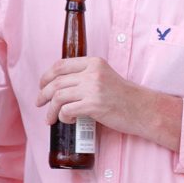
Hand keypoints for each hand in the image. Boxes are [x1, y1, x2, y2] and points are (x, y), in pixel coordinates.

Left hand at [36, 57, 182, 150]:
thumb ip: (86, 76)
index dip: (46, 76)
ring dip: (50, 109)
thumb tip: (60, 85)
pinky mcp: (94, 105)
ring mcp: (93, 88)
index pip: (60, 65)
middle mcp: (93, 73)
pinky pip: (66, 110)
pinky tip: (69, 120)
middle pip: (56, 82)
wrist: (143, 109)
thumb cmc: (125, 97)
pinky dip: (63, 117)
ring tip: (51, 118)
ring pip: (58, 97)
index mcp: (95, 63)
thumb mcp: (106, 77)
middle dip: (43, 94)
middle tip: (40, 103)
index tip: (42, 85)